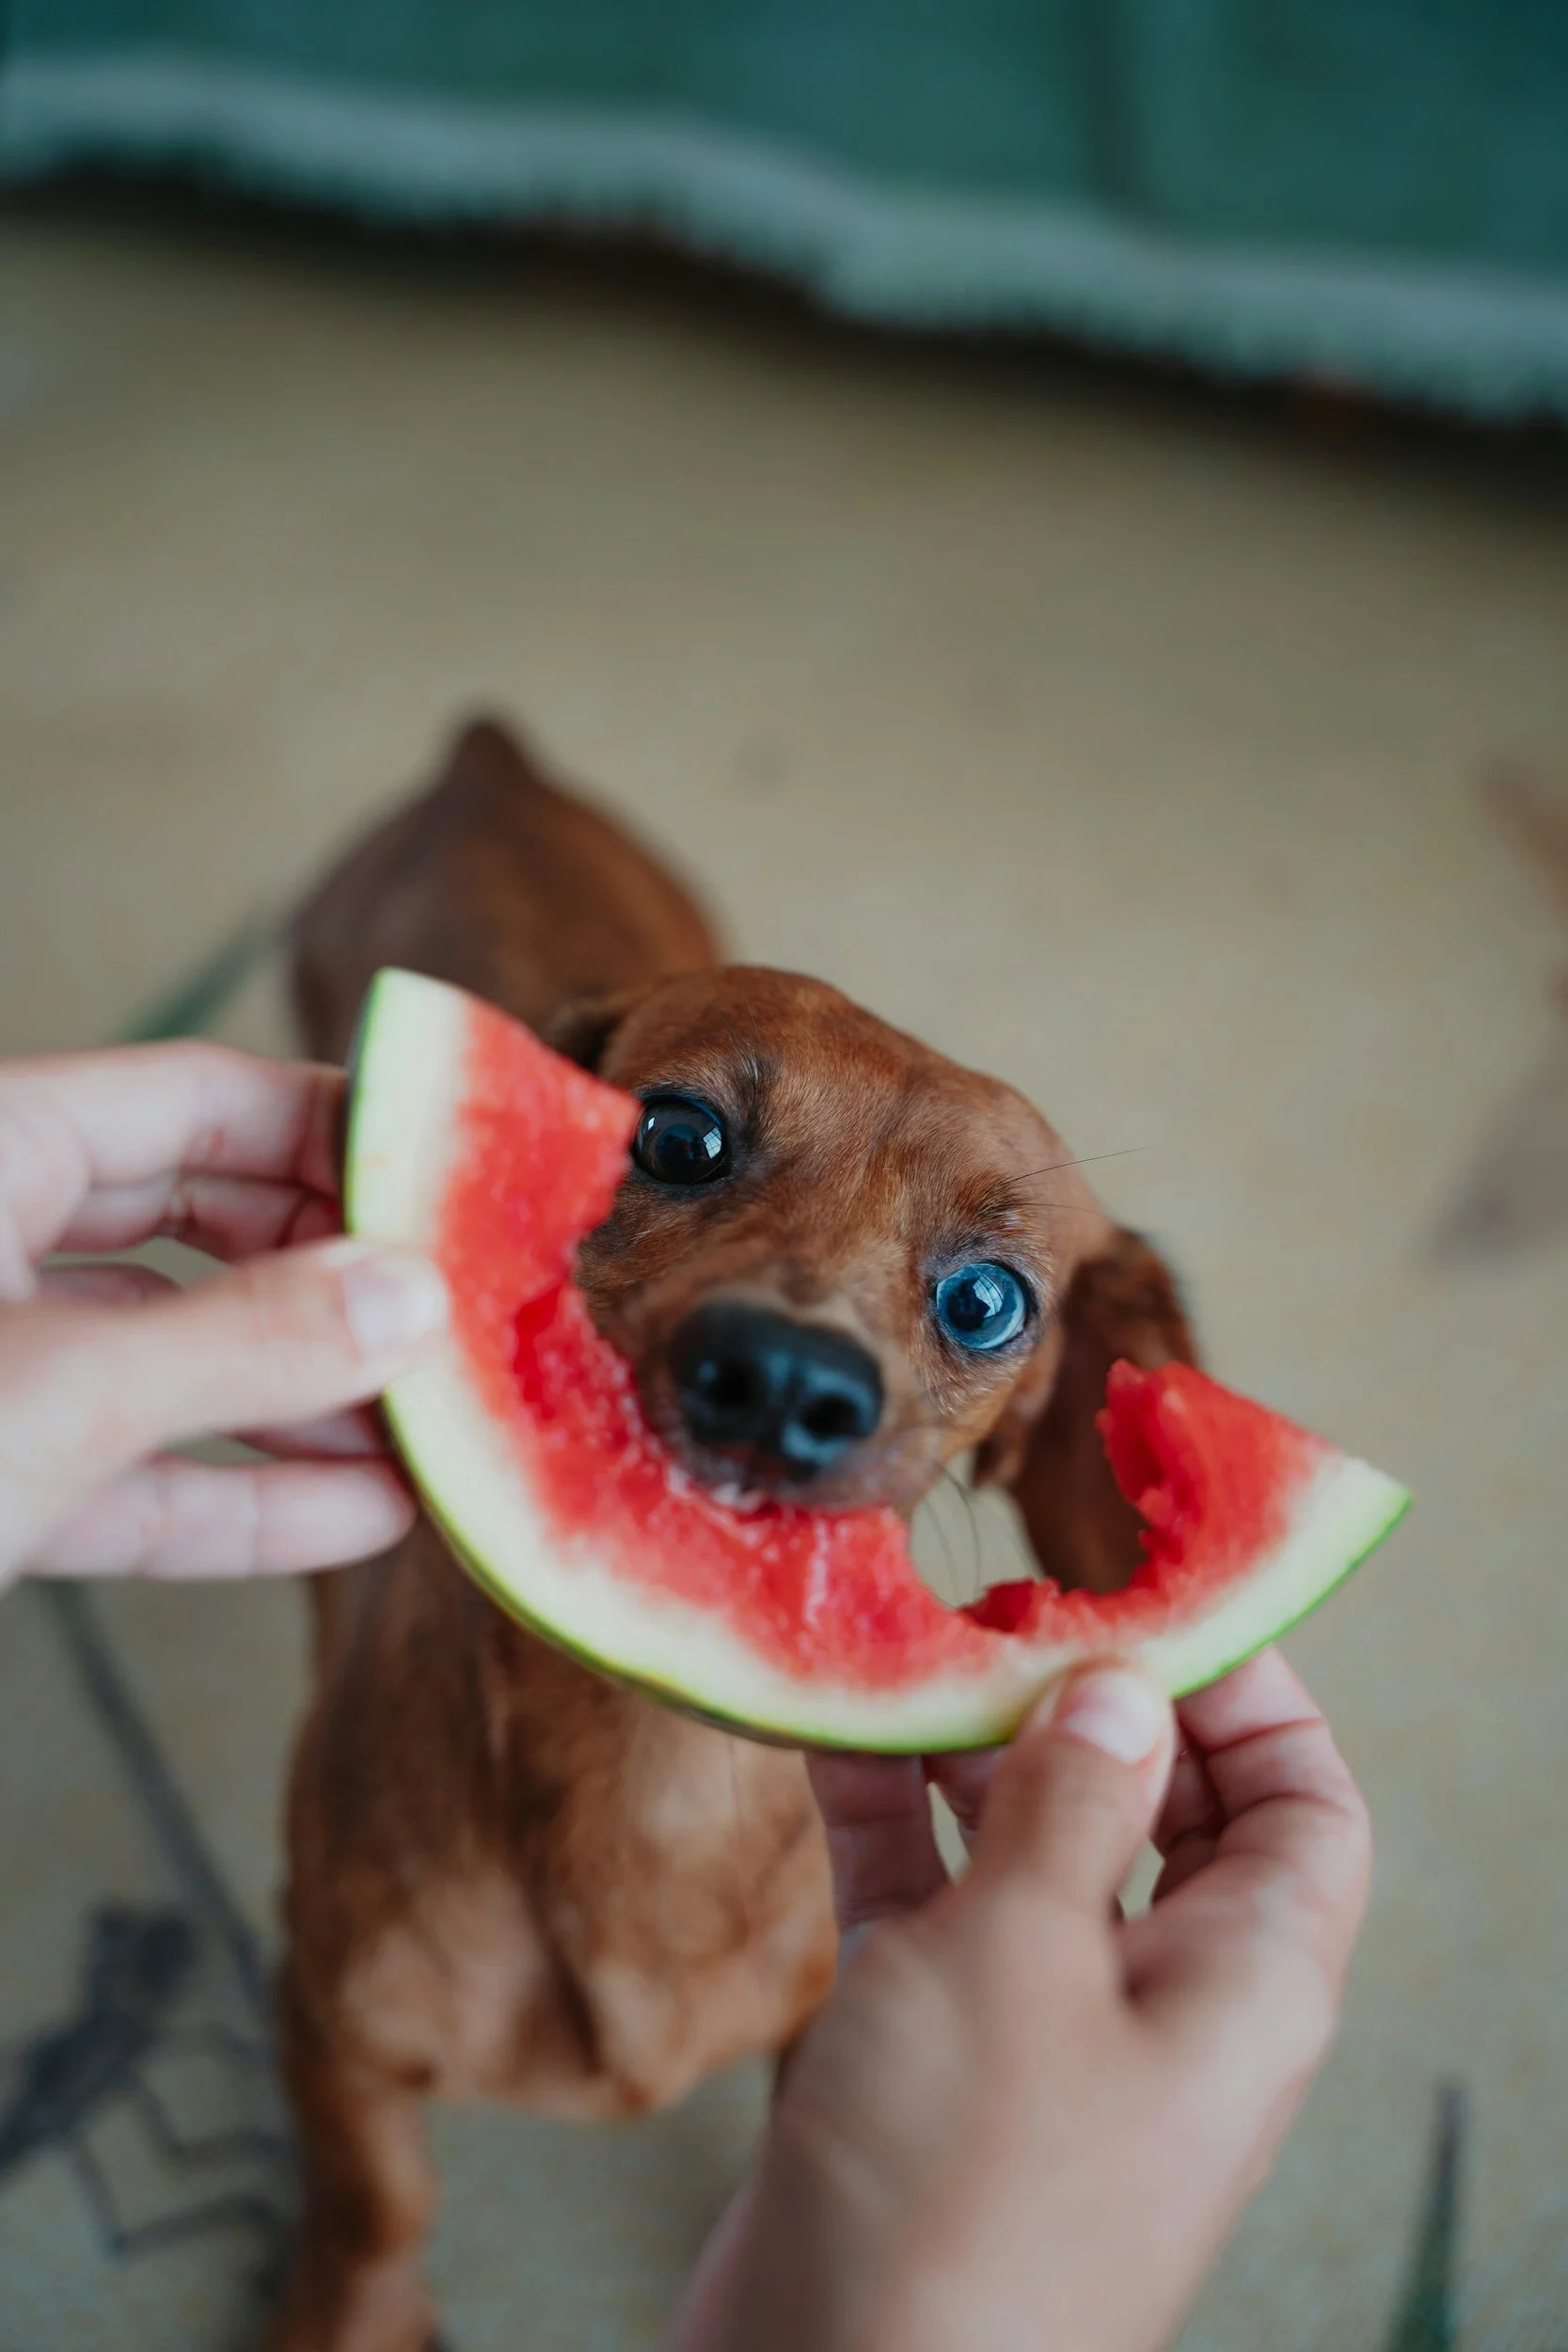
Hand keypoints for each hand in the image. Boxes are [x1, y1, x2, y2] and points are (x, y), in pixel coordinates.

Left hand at [0, 1040, 447, 1590]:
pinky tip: (358, 1513)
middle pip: (200, 1220)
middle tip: (454, 1318)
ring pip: (169, 1353)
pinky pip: (123, 1467)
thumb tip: (409, 1295)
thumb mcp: (57, 1395)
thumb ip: (240, 1342)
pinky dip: (232, 1493)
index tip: (457, 1185)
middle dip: (335, 1280)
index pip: (201, 1098)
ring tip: (431, 1431)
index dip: (340, 1133)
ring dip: (304, 1400)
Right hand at [671, 1648, 1369, 2351]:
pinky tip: (831, 1731)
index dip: (1248, 1689)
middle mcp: (1158, 1999)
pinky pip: (930, 1899)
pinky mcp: (934, 2052)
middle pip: (1161, 1809)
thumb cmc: (961, 2193)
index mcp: (1244, 1982)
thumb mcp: (1024, 1957)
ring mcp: (1042, 2030)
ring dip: (971, 1749)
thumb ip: (1071, 1803)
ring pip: (1032, 1844)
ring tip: (912, 1651)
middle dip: (1090, 1701)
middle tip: (1008, 1609)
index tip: (1152, 1592)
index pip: (1302, 1802)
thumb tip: (1121, 1687)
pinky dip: (887, 1817)